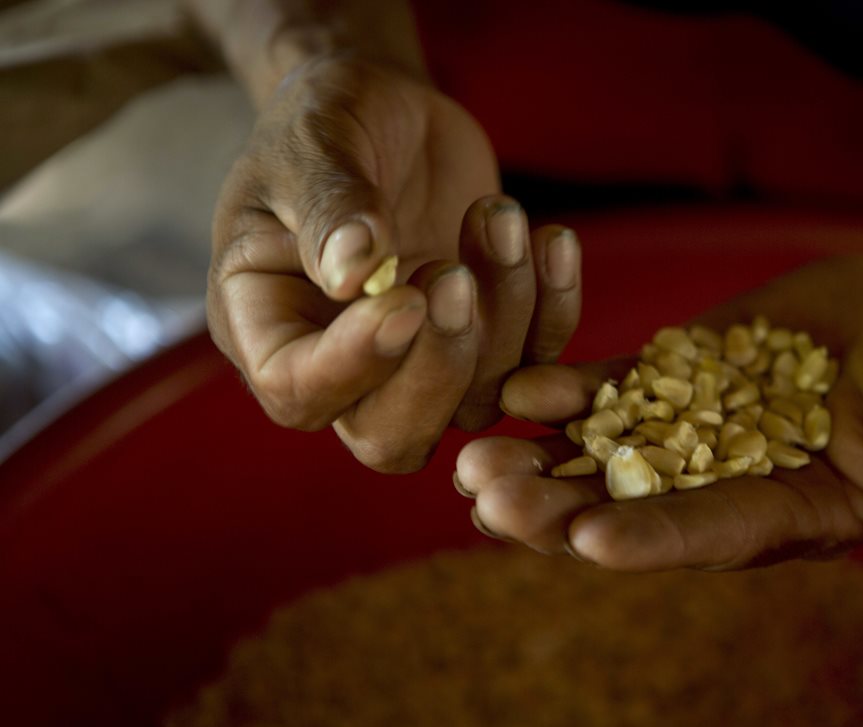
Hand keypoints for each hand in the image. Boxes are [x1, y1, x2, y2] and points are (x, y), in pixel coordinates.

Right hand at [206, 55, 580, 470]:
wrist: (384, 113)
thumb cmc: (325, 123)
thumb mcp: (313, 143)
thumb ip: (328, 206)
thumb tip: (355, 273)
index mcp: (267, 328)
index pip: (298, 393)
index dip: (355, 364)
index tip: (404, 296)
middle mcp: (343, 368)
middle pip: (392, 437)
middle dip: (438, 368)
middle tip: (455, 275)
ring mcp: (422, 364)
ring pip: (475, 401)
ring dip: (504, 314)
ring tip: (498, 215)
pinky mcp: (487, 341)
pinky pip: (535, 361)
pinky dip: (555, 308)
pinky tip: (552, 240)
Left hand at [456, 256, 862, 632]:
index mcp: (783, 514)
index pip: (709, 534)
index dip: (651, 539)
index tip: (588, 540)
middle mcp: (721, 484)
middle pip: (630, 506)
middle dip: (560, 509)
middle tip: (490, 500)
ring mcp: (687, 430)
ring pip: (601, 456)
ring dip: (538, 460)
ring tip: (472, 460)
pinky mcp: (669, 377)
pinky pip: (608, 391)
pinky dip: (564, 393)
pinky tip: (516, 391)